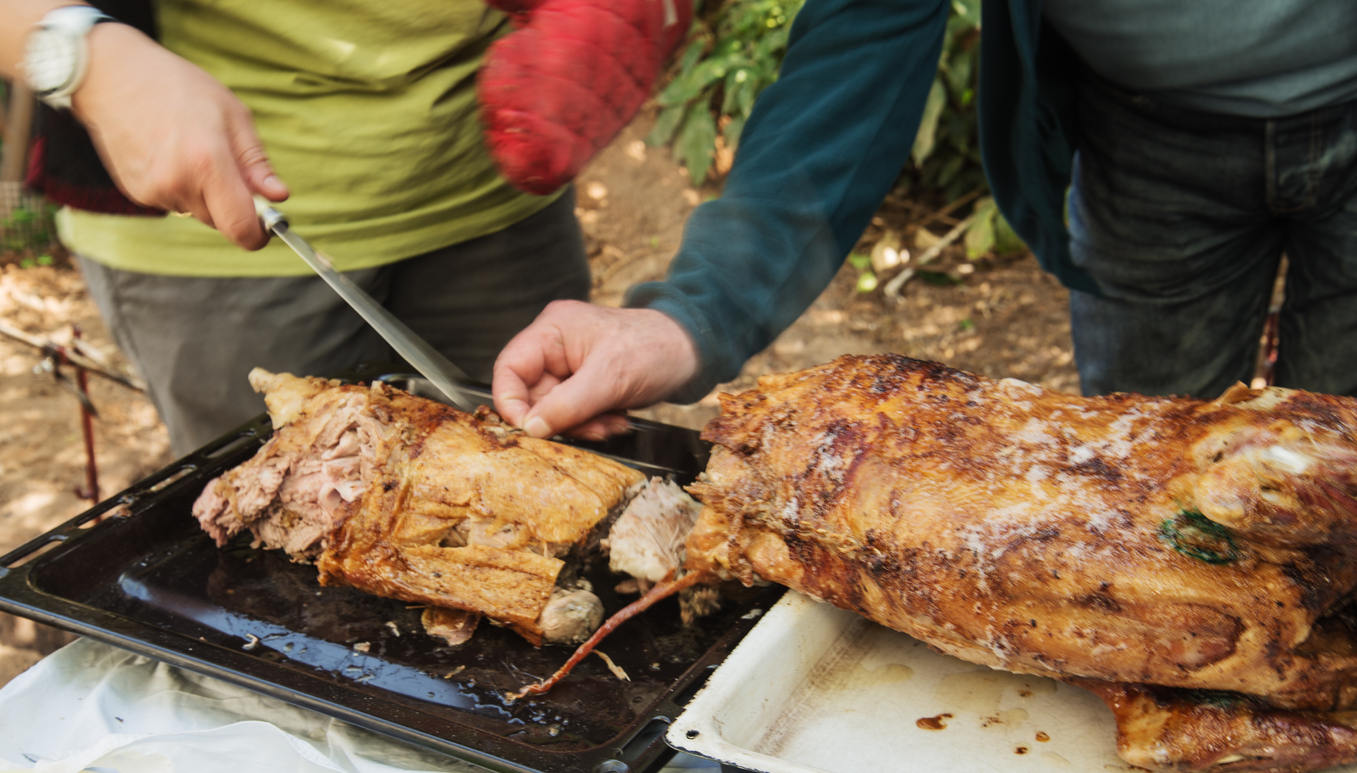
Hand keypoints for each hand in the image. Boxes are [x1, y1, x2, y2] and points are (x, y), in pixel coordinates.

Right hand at [72, 23, 287, 248]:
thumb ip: (256, 162)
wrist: (112, 76)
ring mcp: (153, 191)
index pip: (240, 227)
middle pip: (222, 221)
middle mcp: (177, 183)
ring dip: (206, 194)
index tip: (267, 222)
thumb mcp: (232, 115)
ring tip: (190, 149)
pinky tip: (169, 154)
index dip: (259, 233)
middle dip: (233, 203)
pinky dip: (182, 187)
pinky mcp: (137, 193)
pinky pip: (175, 203)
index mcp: (207, 162)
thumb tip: (278, 196)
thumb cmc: (179, 88)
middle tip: (226, 164)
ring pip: (199, 212)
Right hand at [492, 301, 699, 439]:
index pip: (509, 369)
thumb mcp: (609, 379)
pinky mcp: (586, 383)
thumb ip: (566, 405)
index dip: (512, 403)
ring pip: (555, 410)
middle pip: (532, 395)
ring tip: (611, 421)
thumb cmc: (655, 348)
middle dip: (562, 419)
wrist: (693, 351)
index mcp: (552, 330)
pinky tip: (617, 417)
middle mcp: (555, 346)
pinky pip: (575, 412)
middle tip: (592, 428)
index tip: (529, 430)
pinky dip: (594, 422)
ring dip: (582, 424)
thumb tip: (531, 428)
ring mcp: (571, 366)